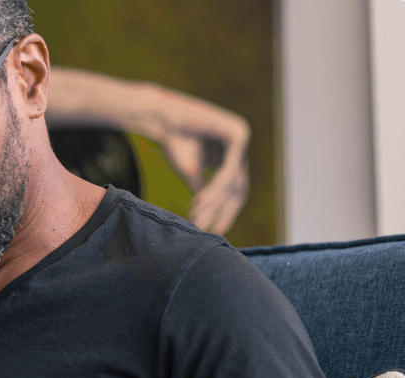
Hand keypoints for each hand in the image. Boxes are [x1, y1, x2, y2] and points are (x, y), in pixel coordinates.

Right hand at [155, 116, 249, 235]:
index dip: (225, 213)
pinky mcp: (237, 133)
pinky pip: (229, 169)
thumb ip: (204, 189)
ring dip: (214, 202)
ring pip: (233, 182)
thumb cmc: (174, 141)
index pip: (235, 191)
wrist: (162, 118)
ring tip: (197, 217)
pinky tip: (199, 201)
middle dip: (223, 212)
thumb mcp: (192, 171)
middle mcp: (241, 147)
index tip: (213, 232)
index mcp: (233, 156)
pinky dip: (214, 188)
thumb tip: (207, 213)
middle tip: (210, 231)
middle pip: (239, 189)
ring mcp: (242, 139)